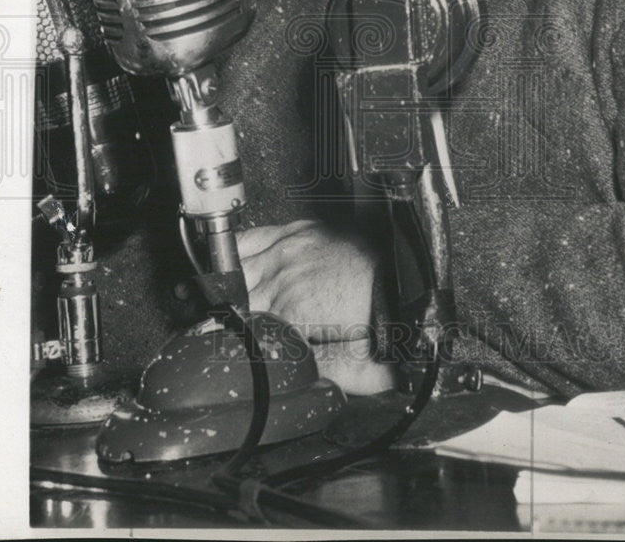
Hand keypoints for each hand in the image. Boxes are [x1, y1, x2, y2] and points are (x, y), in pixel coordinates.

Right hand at [237, 220, 395, 394]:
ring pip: (235, 272)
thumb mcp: (356, 364)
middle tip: (226, 332)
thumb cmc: (382, 313)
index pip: (242, 332)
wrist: (402, 274)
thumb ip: (319, 378)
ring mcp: (286, 252)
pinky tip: (229, 265)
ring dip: (227, 289)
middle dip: (226, 319)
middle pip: (234, 303)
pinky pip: (250, 238)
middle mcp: (282, 278)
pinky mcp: (295, 233)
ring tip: (221, 304)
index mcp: (292, 312)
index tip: (227, 353)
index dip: (233, 345)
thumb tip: (296, 391)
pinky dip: (235, 252)